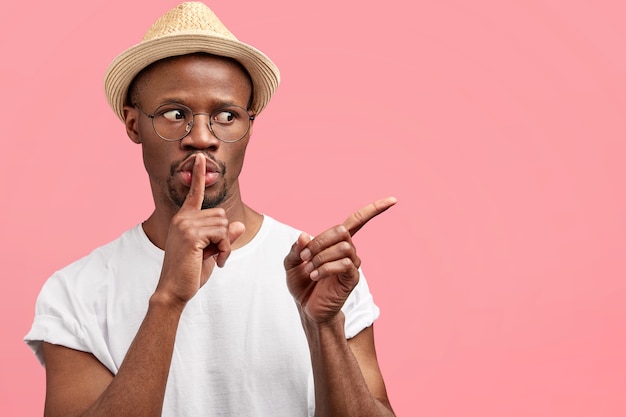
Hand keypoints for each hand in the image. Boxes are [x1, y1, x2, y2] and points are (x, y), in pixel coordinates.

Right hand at [155, 154, 244, 306]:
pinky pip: (222, 235)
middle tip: (216, 254)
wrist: (174, 290)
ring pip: (224, 225)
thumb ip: (223, 237)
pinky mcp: (191, 234)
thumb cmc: (190, 272)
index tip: (201, 158)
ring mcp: (185, 225)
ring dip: (225, 245)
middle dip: (224, 236)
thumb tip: (238, 225)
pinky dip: (225, 250)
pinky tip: (216, 261)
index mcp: (183, 219)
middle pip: (221, 214)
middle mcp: (183, 218)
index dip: (199, 175)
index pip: (194, 193)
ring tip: (214, 258)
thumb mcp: (211, 251)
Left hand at [284, 197, 396, 323]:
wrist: (308, 309)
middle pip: (342, 231)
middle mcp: (348, 250)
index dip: (374, 209)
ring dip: (321, 256)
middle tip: (306, 256)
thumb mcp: (291, 264)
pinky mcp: (352, 279)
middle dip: (321, 241)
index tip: (393, 200)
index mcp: (335, 242)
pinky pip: (345, 264)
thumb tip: (304, 235)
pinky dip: (326, 267)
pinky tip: (316, 276)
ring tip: (310, 270)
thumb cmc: (302, 285)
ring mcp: (352, 264)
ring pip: (344, 247)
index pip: (358, 220)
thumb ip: (296, 249)